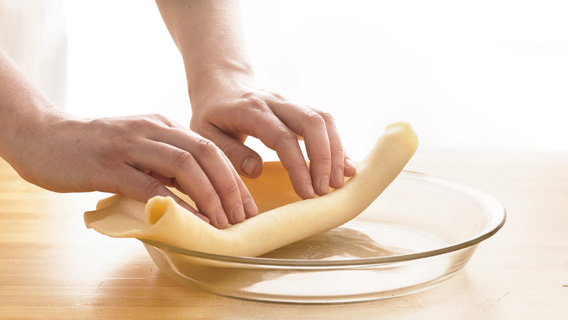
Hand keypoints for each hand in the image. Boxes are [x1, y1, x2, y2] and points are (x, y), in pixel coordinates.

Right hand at [5, 112, 256, 227]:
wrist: (44, 137)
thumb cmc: (94, 147)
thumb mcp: (138, 146)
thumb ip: (165, 162)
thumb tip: (198, 192)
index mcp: (163, 123)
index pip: (210, 149)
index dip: (233, 179)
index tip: (246, 206)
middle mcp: (152, 128)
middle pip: (206, 153)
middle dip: (230, 188)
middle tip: (241, 217)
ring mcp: (130, 145)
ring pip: (184, 166)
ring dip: (208, 196)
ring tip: (220, 222)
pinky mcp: (108, 166)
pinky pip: (150, 184)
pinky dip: (175, 204)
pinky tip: (189, 220)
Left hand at [189, 70, 356, 198]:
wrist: (221, 82)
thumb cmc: (211, 114)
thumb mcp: (206, 135)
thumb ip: (230, 153)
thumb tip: (257, 170)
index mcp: (251, 110)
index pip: (283, 137)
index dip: (298, 166)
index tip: (306, 193)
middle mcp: (276, 101)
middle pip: (313, 122)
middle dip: (325, 158)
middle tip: (325, 189)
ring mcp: (291, 102)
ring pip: (324, 119)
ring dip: (336, 150)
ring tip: (338, 181)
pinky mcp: (300, 107)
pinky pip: (326, 121)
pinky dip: (338, 144)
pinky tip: (345, 166)